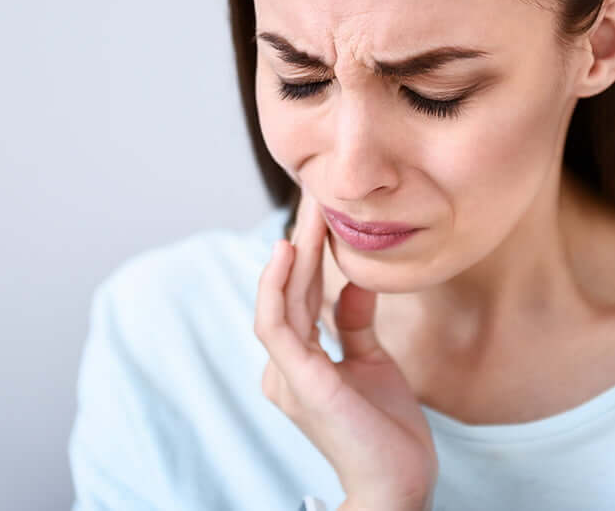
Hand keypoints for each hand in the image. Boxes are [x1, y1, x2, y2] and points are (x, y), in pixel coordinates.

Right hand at [254, 187, 437, 510]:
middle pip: (290, 290)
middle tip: (312, 195)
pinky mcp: (299, 382)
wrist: (398, 485)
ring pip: (280, 300)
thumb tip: (353, 283)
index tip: (322, 214)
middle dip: (302, 240)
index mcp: (300, 361)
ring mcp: (287, 374)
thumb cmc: (383, 430)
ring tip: (306, 213)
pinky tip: (290, 252)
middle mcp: (285, 365)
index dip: (310, 254)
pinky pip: (277, 326)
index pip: (301, 296)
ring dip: (293, 253)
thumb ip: (354, 324)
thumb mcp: (371, 362)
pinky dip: (277, 287)